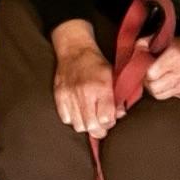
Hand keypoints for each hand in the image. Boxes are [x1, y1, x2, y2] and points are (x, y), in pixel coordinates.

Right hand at [52, 22, 118, 137]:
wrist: (75, 50)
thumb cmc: (96, 63)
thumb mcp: (113, 75)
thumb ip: (118, 96)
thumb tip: (120, 114)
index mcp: (101, 86)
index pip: (106, 118)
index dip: (110, 122)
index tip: (111, 119)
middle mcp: (85, 92)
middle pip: (92, 126)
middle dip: (99, 129)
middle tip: (102, 125)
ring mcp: (70, 95)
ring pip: (78, 126)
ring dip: (86, 125)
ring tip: (90, 118)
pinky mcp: (59, 96)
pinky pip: (66, 119)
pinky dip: (73, 119)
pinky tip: (79, 112)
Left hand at [144, 35, 179, 100]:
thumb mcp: (165, 40)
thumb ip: (146, 43)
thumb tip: (134, 51)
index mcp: (174, 56)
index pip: (151, 74)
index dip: (146, 73)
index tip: (147, 69)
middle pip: (154, 88)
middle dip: (149, 83)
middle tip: (151, 76)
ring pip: (161, 95)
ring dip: (157, 88)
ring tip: (160, 79)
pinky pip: (171, 97)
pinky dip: (168, 91)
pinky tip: (171, 82)